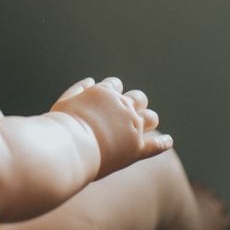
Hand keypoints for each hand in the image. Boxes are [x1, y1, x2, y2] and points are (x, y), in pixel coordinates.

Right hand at [50, 77, 172, 178]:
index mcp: (105, 92)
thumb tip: (91, 80)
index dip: (112, 92)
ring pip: (151, 117)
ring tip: (143, 125)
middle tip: (126, 113)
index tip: (107, 101)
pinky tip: (168, 141)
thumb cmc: (61, 126)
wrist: (69, 148)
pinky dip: (163, 142)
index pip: (115, 84)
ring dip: (148, 118)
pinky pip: (156, 145)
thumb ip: (78, 89)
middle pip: (138, 97)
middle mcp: (123, 106)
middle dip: (134, 102)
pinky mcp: (136, 148)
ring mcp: (132, 127)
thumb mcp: (64, 102)